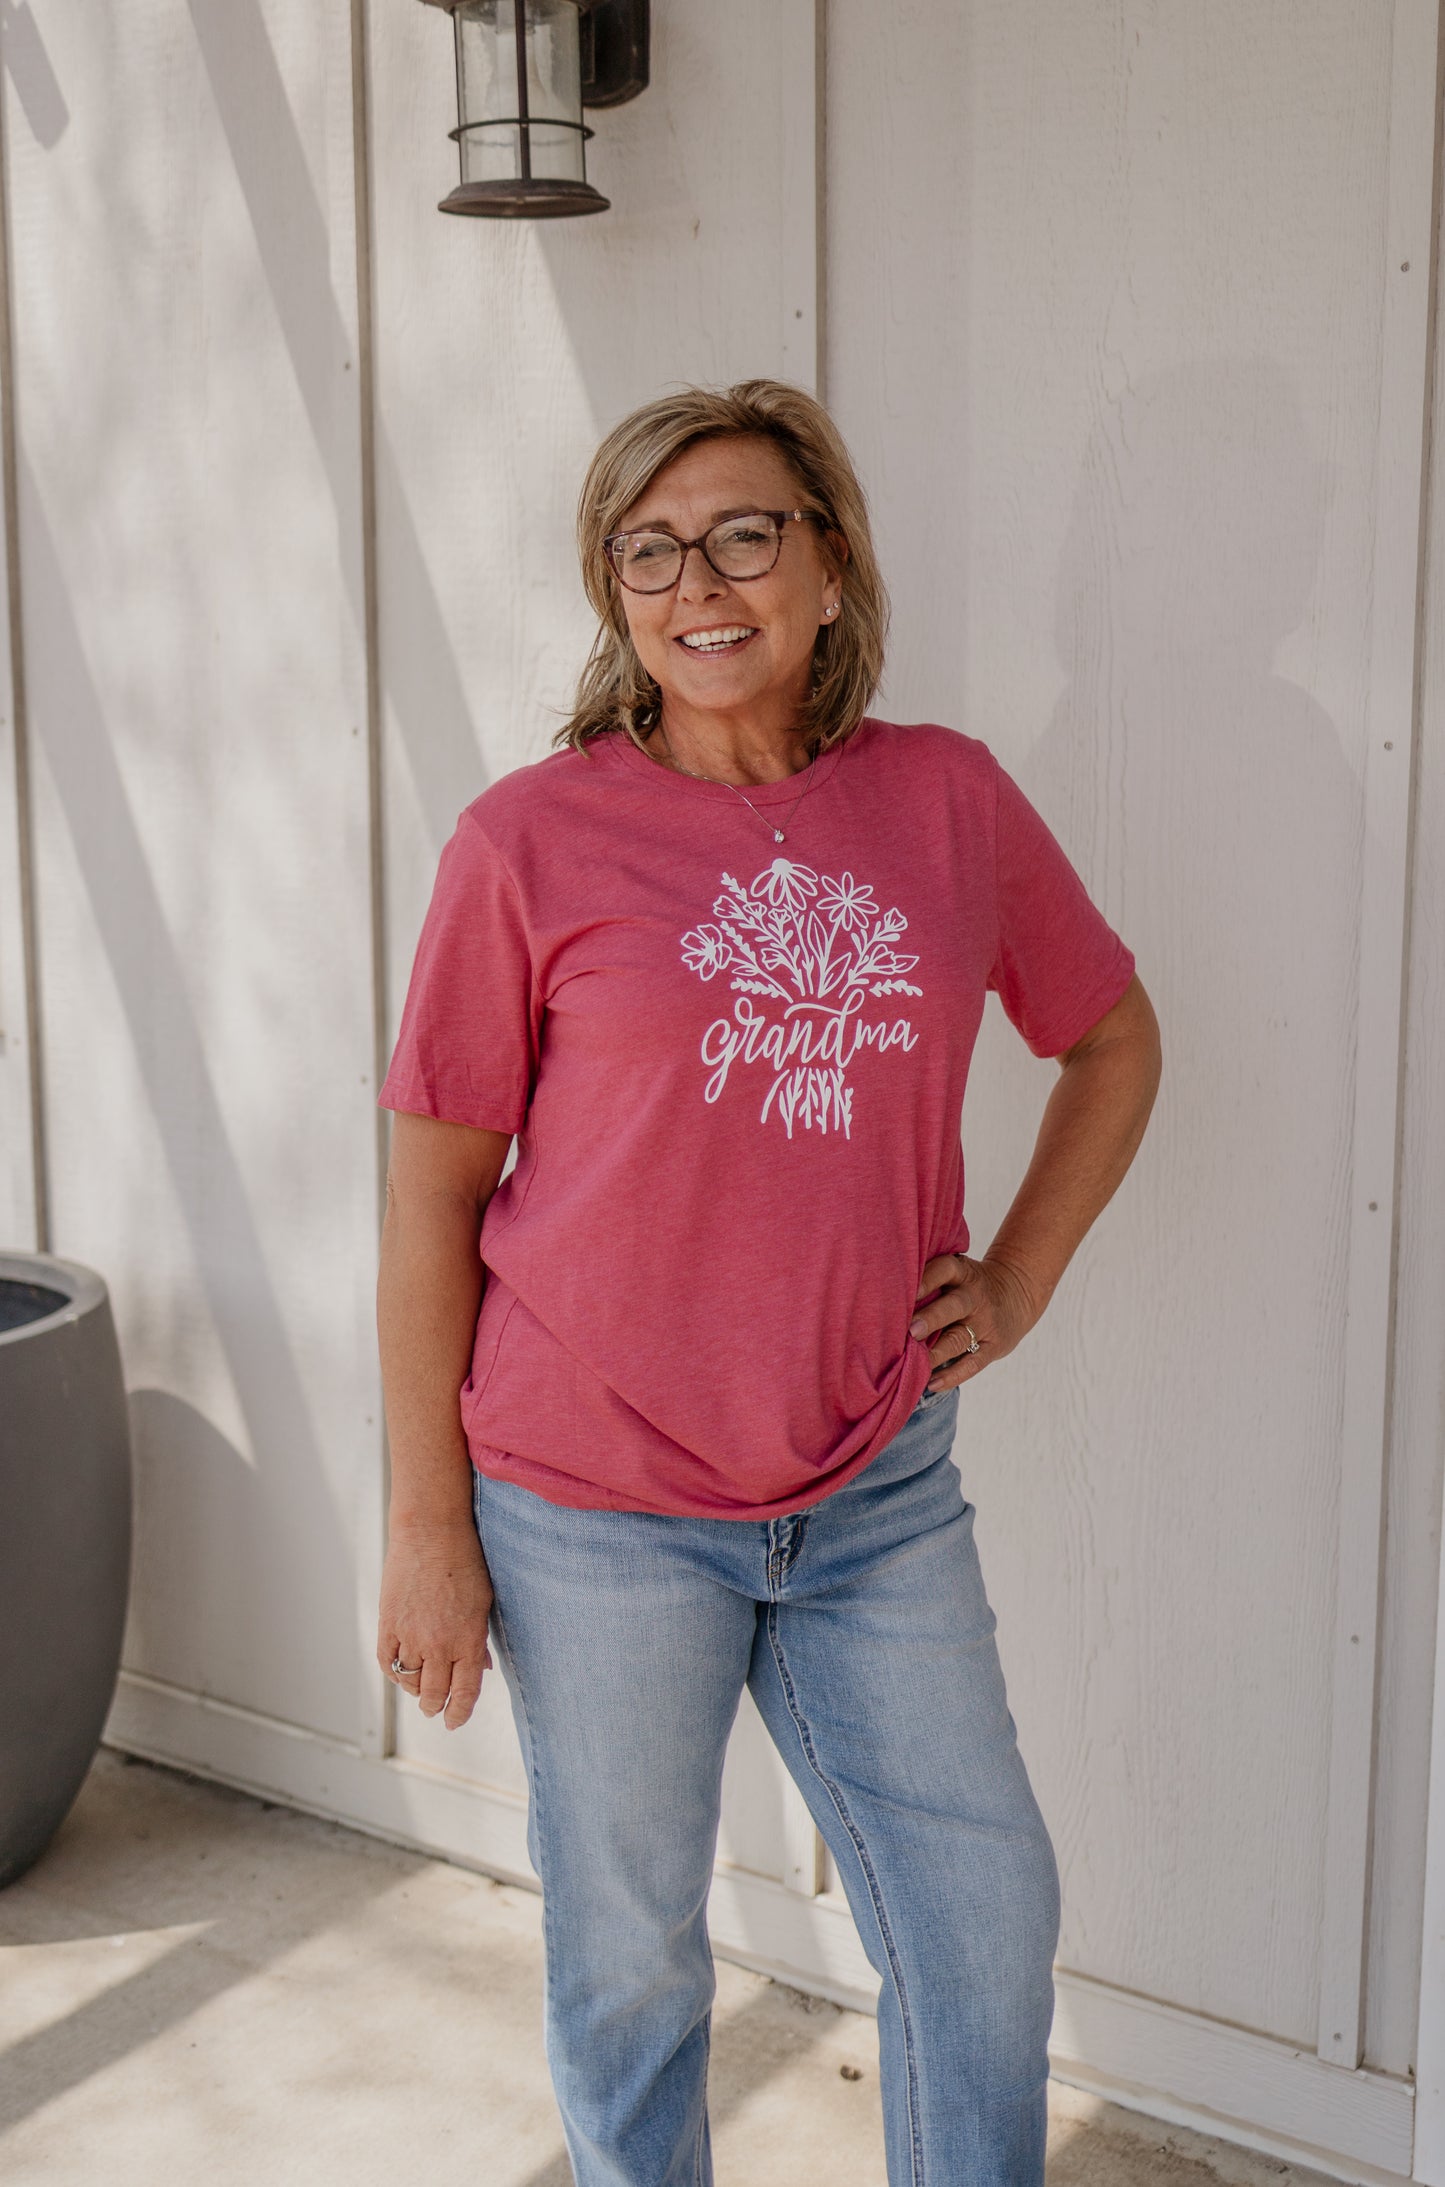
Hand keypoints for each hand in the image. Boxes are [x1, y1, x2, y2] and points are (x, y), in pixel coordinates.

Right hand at [377, 1519, 493, 1730]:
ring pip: (409, 1682)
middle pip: (433, 1695)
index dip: (458, 1714)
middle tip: (435, 1707)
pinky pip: (386, 1662)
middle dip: (435, 1706)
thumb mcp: (484, 1603)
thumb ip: (480, 1639)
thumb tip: (481, 1669)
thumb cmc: (465, 1561)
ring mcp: (411, 1635)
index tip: (454, 1722)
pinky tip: (401, 1669)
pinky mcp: (388, 1623)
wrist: (432, 1531)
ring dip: (415, 1689)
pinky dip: (394, 1672)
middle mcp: (439, 1644)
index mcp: (468, 1640)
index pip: (463, 1694)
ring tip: (419, 1686)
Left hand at [909, 1253, 1045, 1393]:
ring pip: (959, 1339)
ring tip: (915, 1363)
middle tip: (910, 1330)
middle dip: (931, 1318)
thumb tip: (884, 1293)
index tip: (907, 1290)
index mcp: (962, 1273)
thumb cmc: (968, 1284)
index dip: (926, 1279)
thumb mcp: (958, 1271)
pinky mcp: (993, 1347)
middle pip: (953, 1306)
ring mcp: (985, 1323)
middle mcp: (975, 1297)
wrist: (1016, 1293)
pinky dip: (952, 1376)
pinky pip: (972, 1364)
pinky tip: (932, 1383)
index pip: (945, 1270)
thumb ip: (930, 1278)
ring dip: (936, 1351)